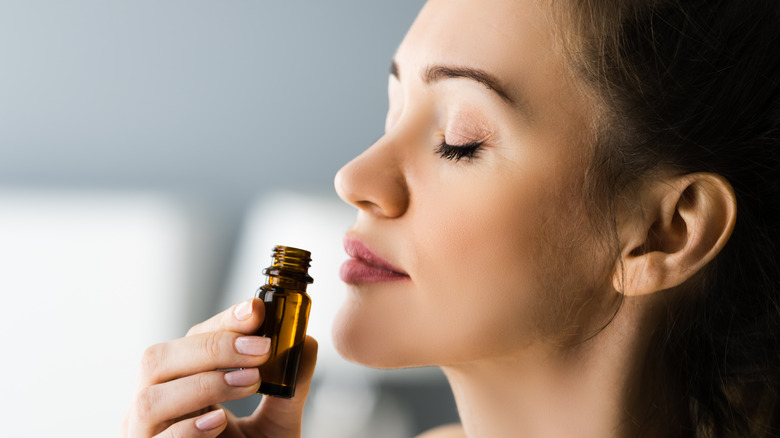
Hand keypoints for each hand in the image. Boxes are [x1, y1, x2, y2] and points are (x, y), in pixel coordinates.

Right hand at [122, 298, 317, 437]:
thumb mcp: (276, 421)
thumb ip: (290, 385)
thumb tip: (307, 342)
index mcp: (179, 383)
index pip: (191, 340)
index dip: (222, 321)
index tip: (257, 310)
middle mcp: (154, 406)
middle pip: (156, 359)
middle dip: (211, 347)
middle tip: (261, 348)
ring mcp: (146, 436)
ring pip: (150, 398)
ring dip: (204, 383)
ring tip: (250, 382)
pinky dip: (188, 428)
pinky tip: (219, 420)